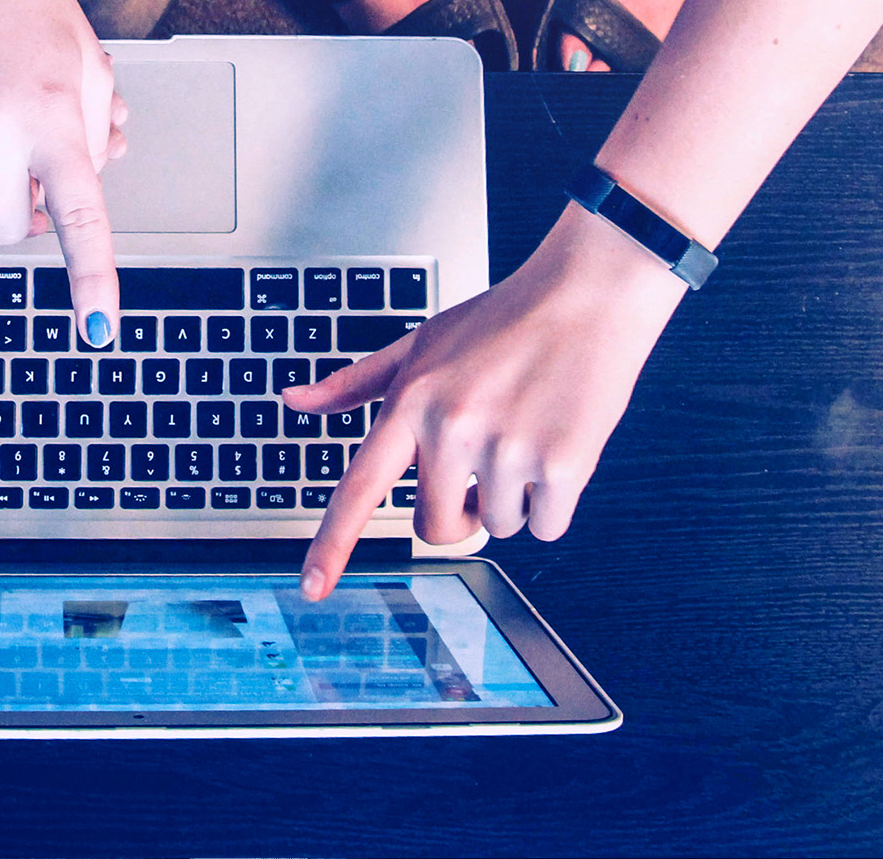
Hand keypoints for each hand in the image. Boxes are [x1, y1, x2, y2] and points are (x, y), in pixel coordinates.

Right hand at [0, 0, 127, 345]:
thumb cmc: (27, 4)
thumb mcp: (86, 64)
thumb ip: (91, 137)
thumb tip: (76, 195)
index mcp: (55, 117)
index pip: (80, 216)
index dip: (91, 278)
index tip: (98, 328)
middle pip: (2, 228)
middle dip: (17, 215)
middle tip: (25, 172)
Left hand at [286, 202, 686, 598]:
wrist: (587, 295)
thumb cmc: (504, 319)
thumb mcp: (421, 341)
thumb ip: (357, 382)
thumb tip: (295, 401)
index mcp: (412, 402)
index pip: (360, 488)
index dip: (333, 544)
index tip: (313, 587)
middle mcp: (453, 429)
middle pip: (436, 527)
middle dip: (459, 511)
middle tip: (482, 464)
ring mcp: (507, 449)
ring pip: (497, 526)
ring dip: (513, 498)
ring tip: (525, 433)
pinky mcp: (562, 465)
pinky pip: (546, 527)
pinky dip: (554, 502)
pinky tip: (557, 444)